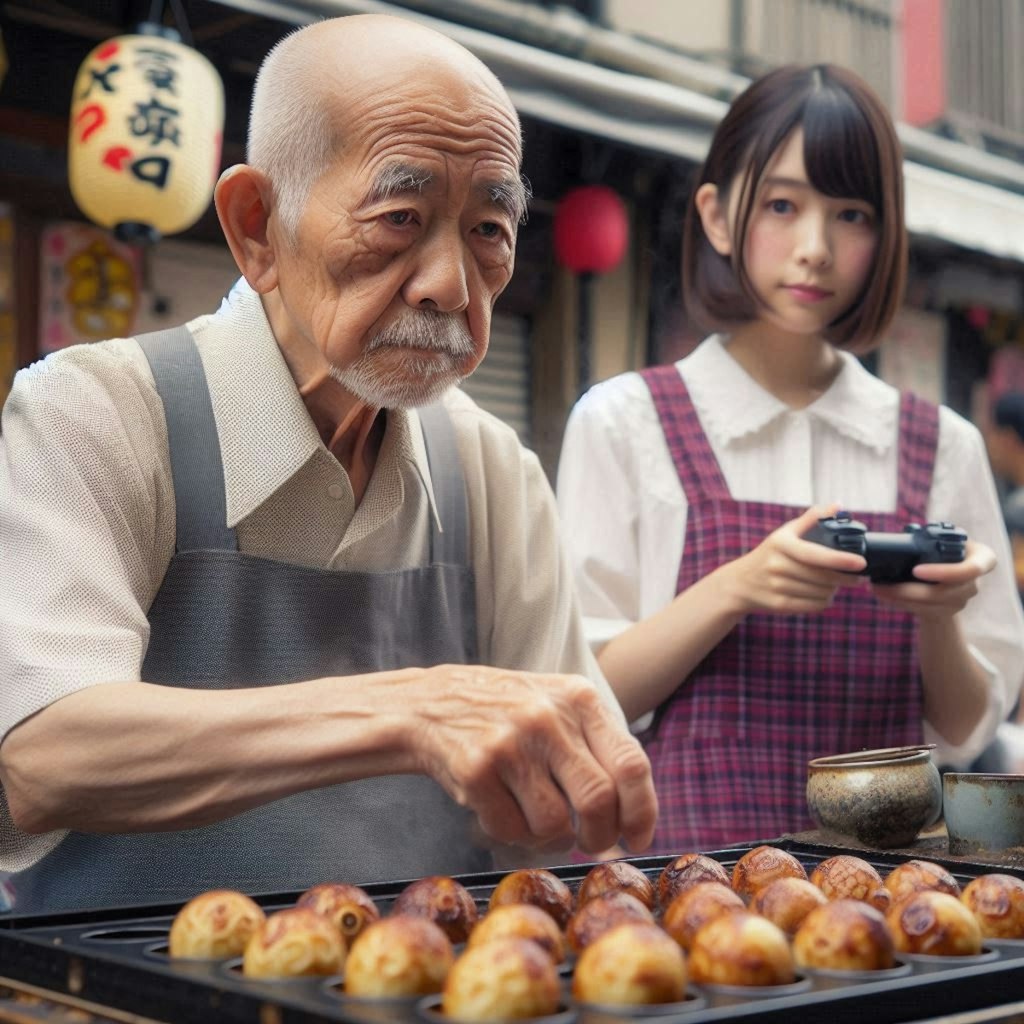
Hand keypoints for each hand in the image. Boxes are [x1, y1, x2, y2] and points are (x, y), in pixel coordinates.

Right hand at [410, 665, 656, 855]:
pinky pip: (511, 830)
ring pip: (554, 824)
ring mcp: (510, 743)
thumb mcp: (558, 705)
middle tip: (591, 844)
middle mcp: (547, 718)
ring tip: (538, 822)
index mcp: (579, 699)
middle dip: (599, 836)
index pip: (631, 764)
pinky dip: (512, 835)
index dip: (642, 812)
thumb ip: (598, 745)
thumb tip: (635, 817)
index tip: (637, 838)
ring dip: (551, 840)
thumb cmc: (508, 713)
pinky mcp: (475, 770)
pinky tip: (502, 811)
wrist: (431, 703)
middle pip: (598, 800)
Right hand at [716, 504, 866, 616]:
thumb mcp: (784, 534)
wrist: (739, 583)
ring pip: (821, 593)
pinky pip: (813, 606)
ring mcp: (777, 586)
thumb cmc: (769, 555)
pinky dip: (824, 601)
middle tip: (857, 577)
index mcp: (781, 544)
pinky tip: (824, 594)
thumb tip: (838, 505)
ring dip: (834, 590)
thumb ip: (811, 519)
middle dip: (845, 578)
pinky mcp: (779, 604)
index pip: (817, 555)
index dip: (841, 560)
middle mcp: (777, 565)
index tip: (861, 563)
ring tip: (837, 584)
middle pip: (823, 577)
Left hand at [870, 539, 995, 620]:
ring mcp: (963, 599)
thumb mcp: (944, 541)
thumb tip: (902, 536)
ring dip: (900, 598)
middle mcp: (975, 582)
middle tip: (881, 585)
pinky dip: (901, 604)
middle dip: (910, 591)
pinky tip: (884, 596)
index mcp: (982, 558)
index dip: (944, 572)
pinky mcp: (948, 611)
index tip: (916, 570)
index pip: (973, 569)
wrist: (947, 576)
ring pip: (930, 605)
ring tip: (876, 589)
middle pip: (944, 592)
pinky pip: (923, 611)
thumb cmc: (943, 551)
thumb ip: (933, 539)